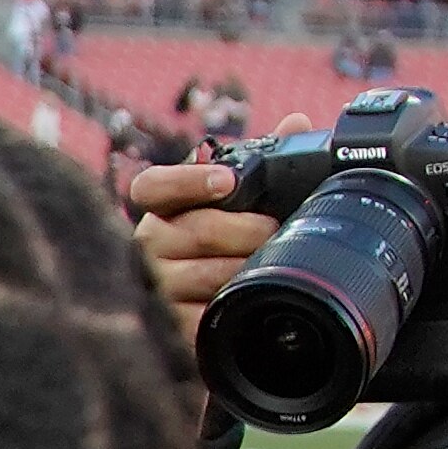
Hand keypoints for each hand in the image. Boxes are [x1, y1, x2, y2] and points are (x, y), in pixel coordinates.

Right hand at [128, 153, 276, 351]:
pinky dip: (230, 305)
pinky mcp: (167, 325)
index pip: (153, 187)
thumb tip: (297, 123)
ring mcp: (155, 285)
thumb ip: (267, 160)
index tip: (228, 181)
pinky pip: (201, 314)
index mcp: (165, 207)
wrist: (238, 311)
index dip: (186, 181)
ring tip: (268, 267)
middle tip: (275, 231)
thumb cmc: (239, 246)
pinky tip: (247, 300)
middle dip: (244, 230)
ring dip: (243, 269)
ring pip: (201, 273)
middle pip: (193, 231)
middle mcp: (150, 244)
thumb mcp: (252, 201)